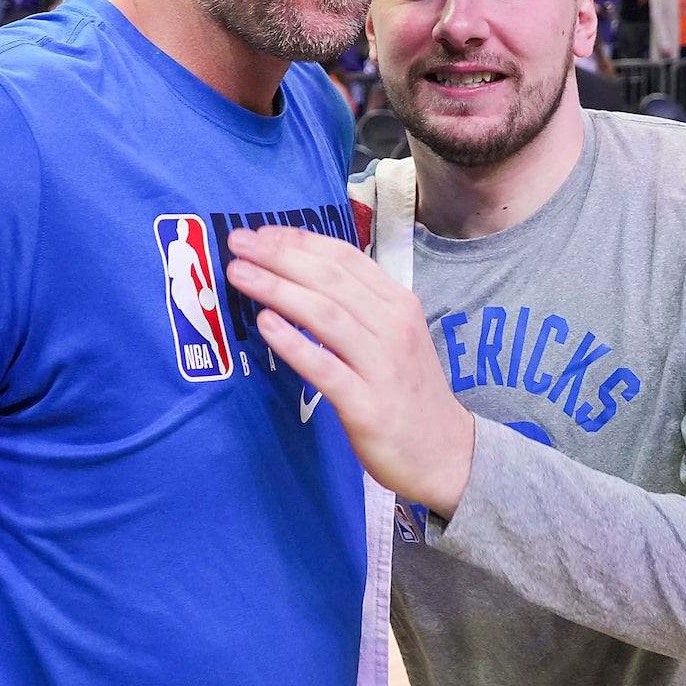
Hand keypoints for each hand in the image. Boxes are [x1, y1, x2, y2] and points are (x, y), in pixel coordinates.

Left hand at [223, 225, 476, 515]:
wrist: (447, 453)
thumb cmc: (409, 392)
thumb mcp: (395, 336)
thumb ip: (359, 306)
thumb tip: (305, 275)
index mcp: (399, 304)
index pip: (345, 258)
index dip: (299, 241)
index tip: (262, 233)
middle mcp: (393, 326)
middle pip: (330, 279)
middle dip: (279, 256)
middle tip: (238, 243)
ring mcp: (382, 365)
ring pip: (325, 315)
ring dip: (277, 289)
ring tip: (240, 275)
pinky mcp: (368, 404)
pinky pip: (325, 368)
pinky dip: (294, 344)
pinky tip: (266, 326)